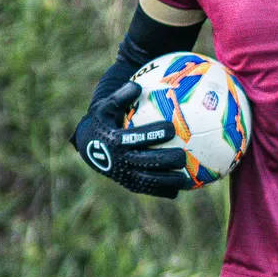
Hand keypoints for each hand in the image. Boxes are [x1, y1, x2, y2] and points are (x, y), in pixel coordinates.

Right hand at [70, 81, 193, 197]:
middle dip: (166, 160)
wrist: (90, 148)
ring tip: (187, 178)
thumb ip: (120, 97)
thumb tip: (136, 85)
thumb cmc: (103, 121)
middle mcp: (121, 160)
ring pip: (149, 180)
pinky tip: (179, 189)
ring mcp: (125, 175)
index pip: (137, 138)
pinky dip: (163, 191)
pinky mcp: (129, 184)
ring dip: (168, 180)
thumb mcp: (105, 107)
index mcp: (115, 141)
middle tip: (184, 155)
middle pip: (147, 162)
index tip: (171, 128)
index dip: (153, 134)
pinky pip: (147, 189)